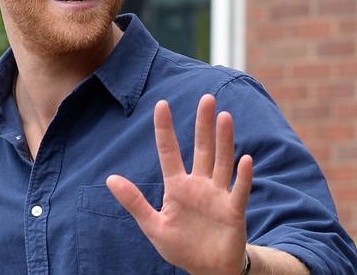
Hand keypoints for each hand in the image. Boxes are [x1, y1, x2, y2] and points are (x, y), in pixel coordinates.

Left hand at [106, 94, 252, 274]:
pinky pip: (239, 190)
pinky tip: (245, 159)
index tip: (162, 104)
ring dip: (224, 140)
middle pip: (202, 148)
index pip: (169, 151)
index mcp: (177, 186)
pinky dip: (243, 176)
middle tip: (206, 98)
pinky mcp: (234, 210)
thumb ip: (134, 202)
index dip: (165, 129)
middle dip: (204, 124)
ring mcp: (218, 195)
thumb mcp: (153, 225)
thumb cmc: (180, 246)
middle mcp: (199, 184)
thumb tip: (110, 179)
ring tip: (225, 116)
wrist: (207, 270)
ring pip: (222, 162)